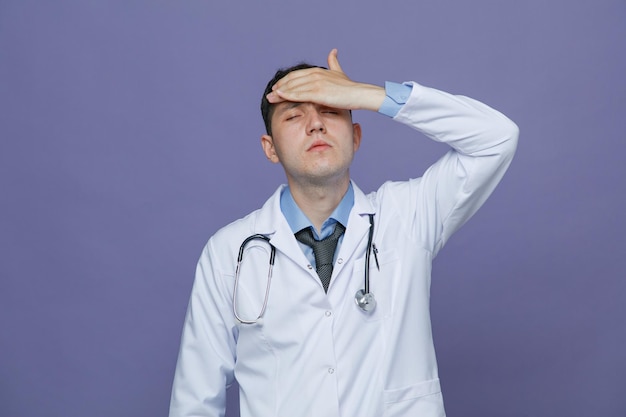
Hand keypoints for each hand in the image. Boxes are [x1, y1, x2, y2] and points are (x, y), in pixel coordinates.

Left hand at [266, 49, 384, 111]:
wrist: (358, 94)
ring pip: (293, 88)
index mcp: (317, 71)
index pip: (296, 75)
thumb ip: (333, 62)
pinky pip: (299, 94)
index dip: (285, 81)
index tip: (277, 87)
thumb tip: (333, 50)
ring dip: (280, 92)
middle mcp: (315, 75)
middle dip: (280, 87)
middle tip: (270, 94)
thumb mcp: (339, 72)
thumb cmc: (349, 87)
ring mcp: (316, 83)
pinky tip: (280, 96)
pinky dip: (288, 95)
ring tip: (271, 97)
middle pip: (292, 81)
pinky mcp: (318, 93)